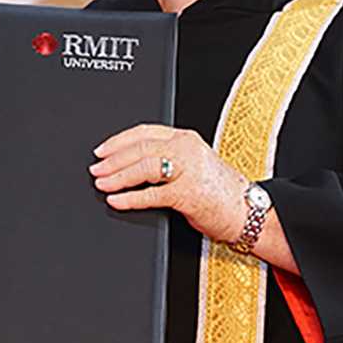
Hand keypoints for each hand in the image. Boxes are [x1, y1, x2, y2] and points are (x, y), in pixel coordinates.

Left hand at [90, 123, 298, 272]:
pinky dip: (130, 198)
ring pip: (143, 167)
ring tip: (102, 184)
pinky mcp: (189, 194)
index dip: (118, 141)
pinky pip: (152, 194)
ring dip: (118, 176)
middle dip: (112, 160)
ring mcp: (188, 171)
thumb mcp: (193, 163)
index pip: (144, 132)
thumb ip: (167, 157)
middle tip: (95, 169)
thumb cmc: (219, 190)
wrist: (247, 210)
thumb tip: (129, 162)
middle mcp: (186, 149)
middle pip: (140, 148)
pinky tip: (117, 201)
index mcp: (185, 138)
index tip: (101, 150)